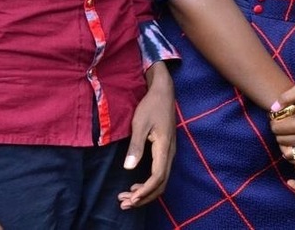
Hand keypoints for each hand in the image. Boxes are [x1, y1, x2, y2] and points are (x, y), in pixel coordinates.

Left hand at [118, 62, 175, 208]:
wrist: (164, 92)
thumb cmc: (151, 106)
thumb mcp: (140, 123)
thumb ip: (136, 146)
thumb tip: (129, 168)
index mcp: (164, 148)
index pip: (158, 177)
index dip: (145, 190)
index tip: (131, 198)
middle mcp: (170, 153)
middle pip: (161, 184)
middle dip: (144, 197)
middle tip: (125, 203)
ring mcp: (169, 152)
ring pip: (161, 181)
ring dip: (146, 192)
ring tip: (127, 198)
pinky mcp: (166, 151)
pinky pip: (160, 174)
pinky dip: (148, 185)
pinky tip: (136, 186)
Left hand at [269, 81, 294, 166]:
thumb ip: (284, 97)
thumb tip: (272, 109)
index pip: (276, 129)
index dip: (273, 122)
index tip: (277, 117)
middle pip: (281, 141)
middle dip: (279, 132)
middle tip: (282, 125)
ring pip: (290, 152)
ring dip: (286, 144)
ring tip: (288, 134)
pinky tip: (294, 147)